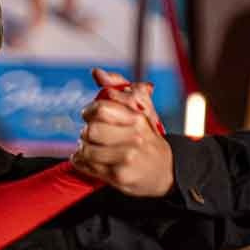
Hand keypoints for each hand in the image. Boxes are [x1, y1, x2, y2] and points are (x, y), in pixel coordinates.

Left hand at [73, 67, 173, 197]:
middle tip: (91, 135)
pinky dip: (82, 162)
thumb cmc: (149, 138)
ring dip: (83, 148)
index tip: (91, 116)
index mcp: (137, 117)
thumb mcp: (142, 108)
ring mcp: (126, 157)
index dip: (89, 111)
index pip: (100, 108)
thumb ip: (119, 88)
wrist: (167, 170)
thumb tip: (96, 72)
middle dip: (86, 132)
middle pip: (90, 130)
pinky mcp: (118, 176)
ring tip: (92, 148)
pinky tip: (90, 160)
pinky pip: (86, 166)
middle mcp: (133, 136)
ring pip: (85, 148)